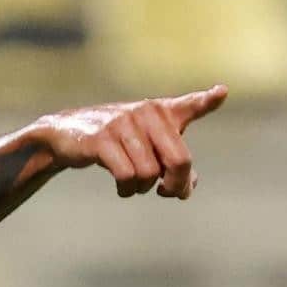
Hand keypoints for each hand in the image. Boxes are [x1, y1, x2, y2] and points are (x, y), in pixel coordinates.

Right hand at [36, 84, 226, 198]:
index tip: (221, 93)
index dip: (206, 101)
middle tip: (167, 193)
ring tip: (133, 185)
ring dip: (142, 188)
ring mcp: (123, 124)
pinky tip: (122, 188)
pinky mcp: (102, 139)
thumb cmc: (114, 142)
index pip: (189, 105)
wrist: (65, 135)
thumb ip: (172, 164)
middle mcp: (146, 113)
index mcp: (161, 112)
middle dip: (176, 185)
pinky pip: (126, 175)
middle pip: (179, 161)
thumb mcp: (145, 147)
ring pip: (150, 173)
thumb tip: (187, 189)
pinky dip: (127, 189)